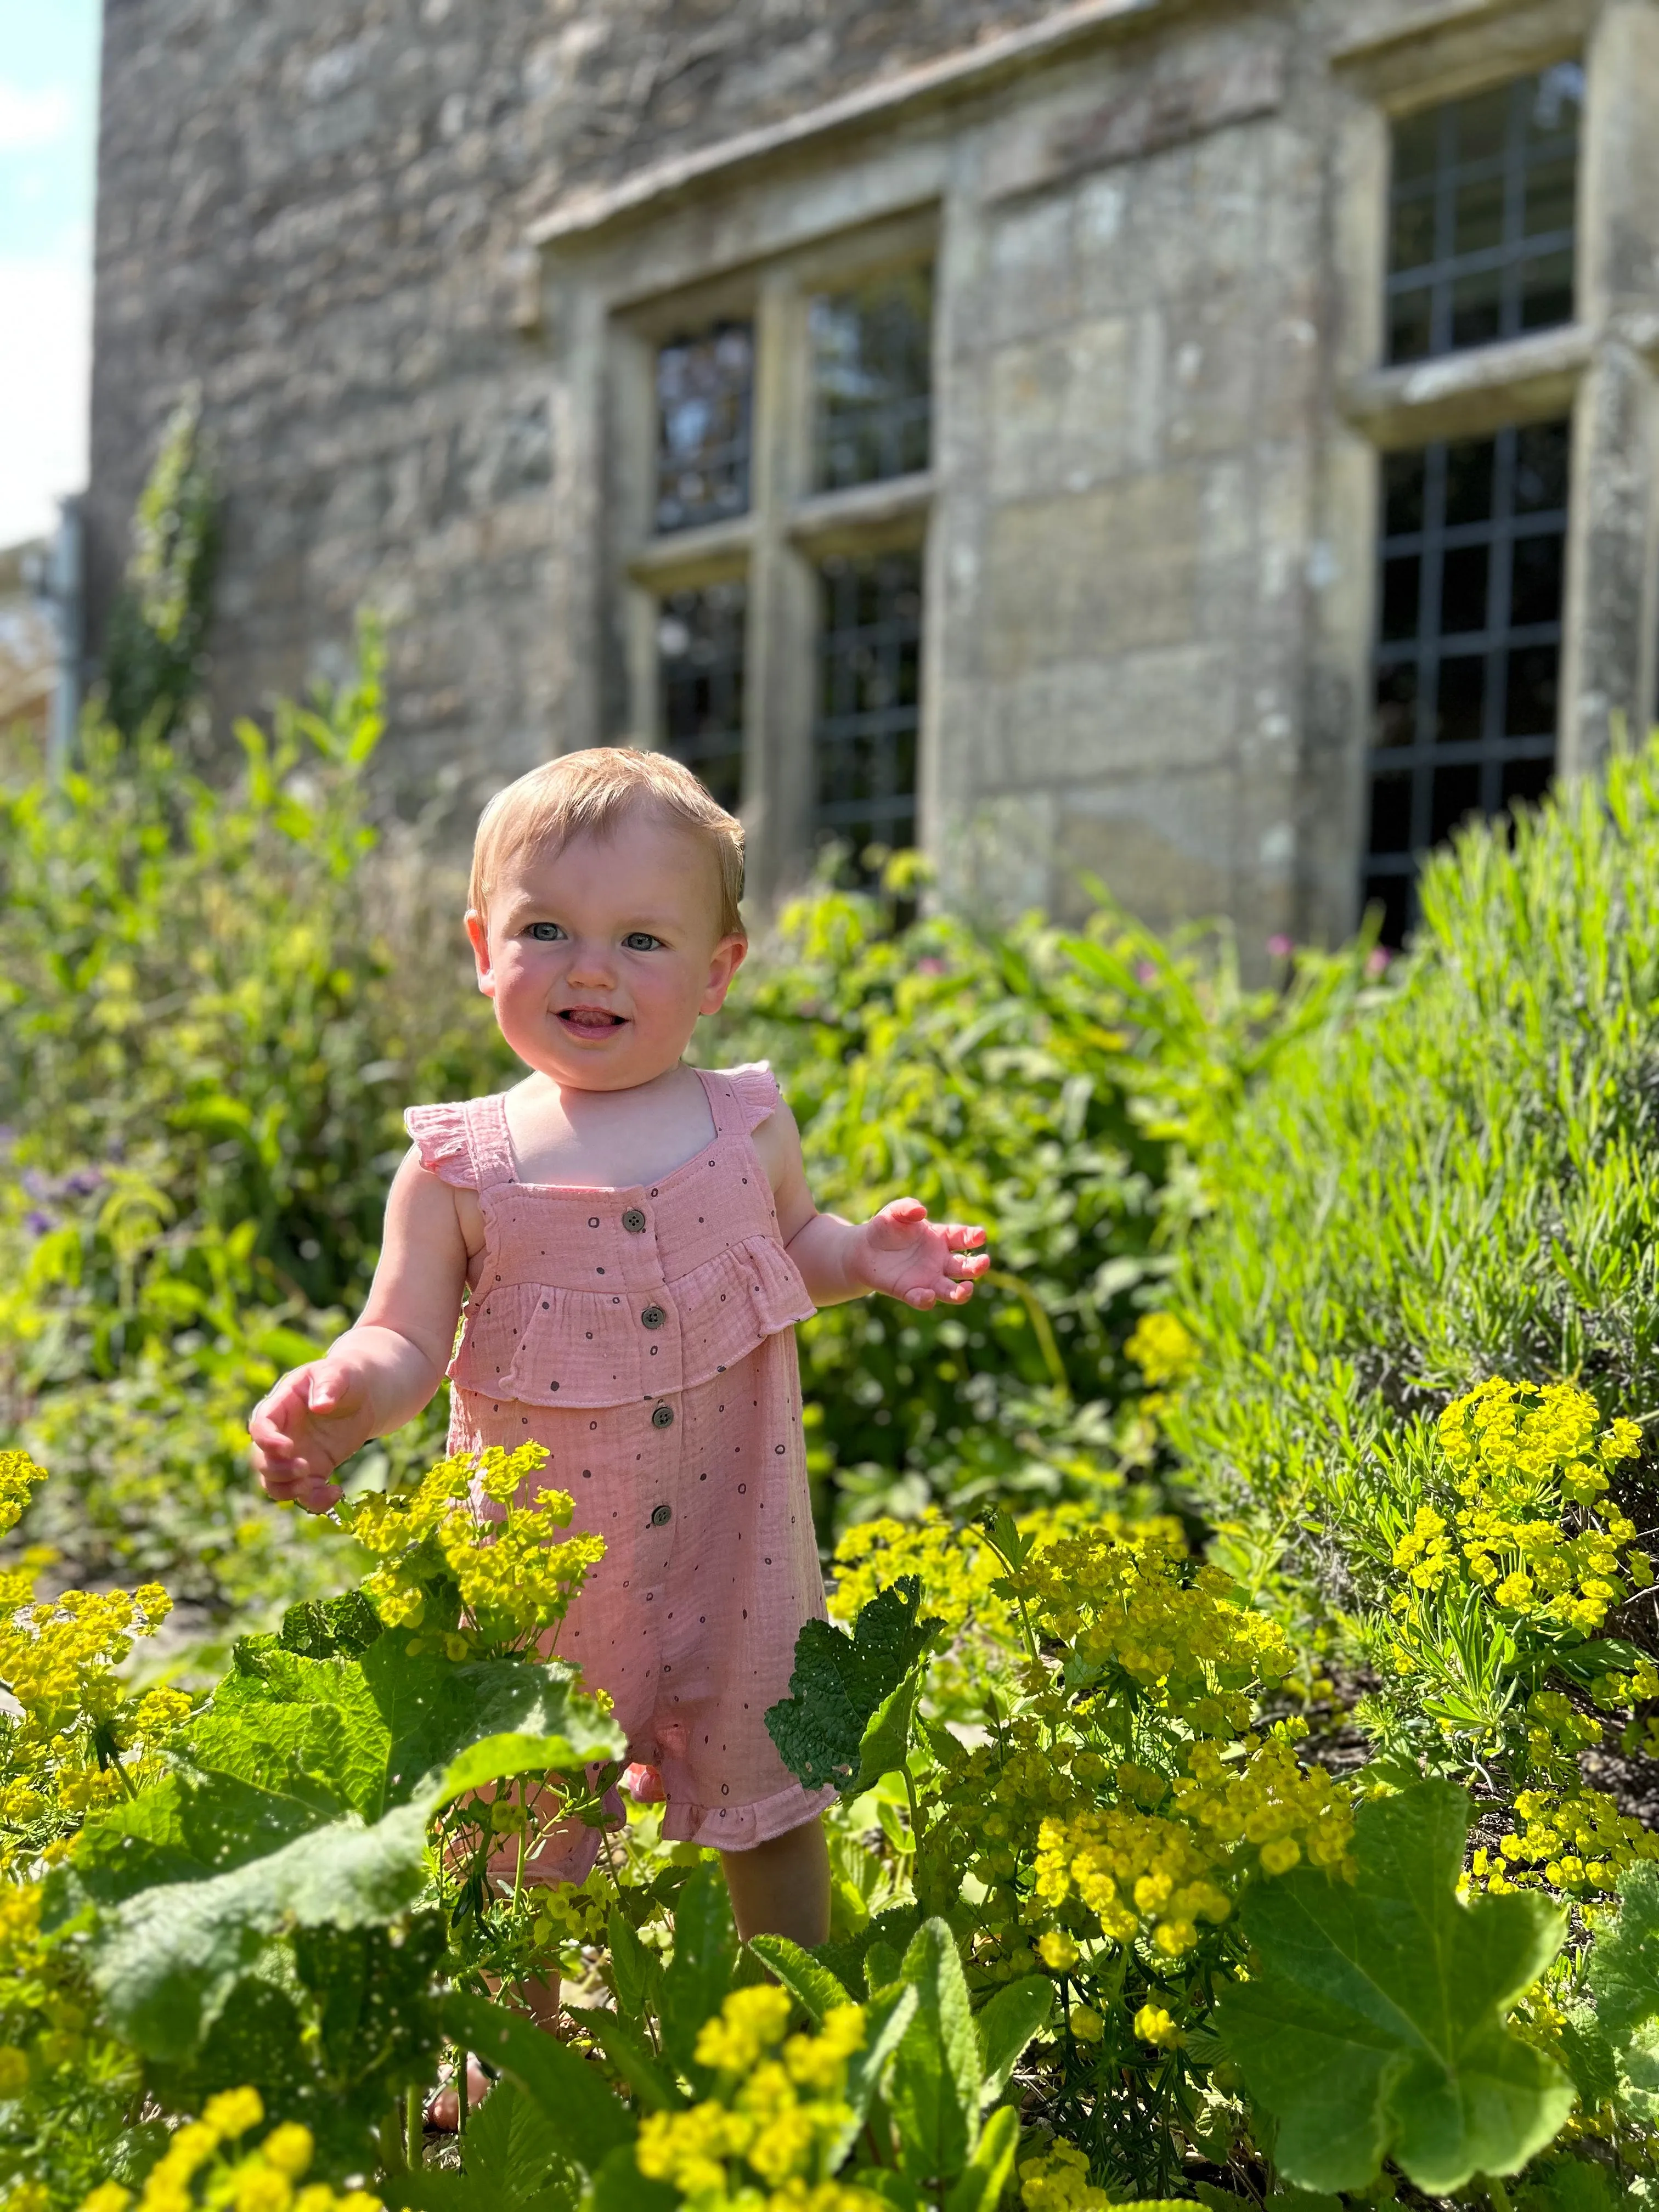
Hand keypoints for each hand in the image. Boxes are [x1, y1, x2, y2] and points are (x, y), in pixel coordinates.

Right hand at [248, 1354, 368, 1513]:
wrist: (362, 1396)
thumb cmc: (344, 1378)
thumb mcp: (337, 1373)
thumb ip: (328, 1385)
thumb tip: (320, 1405)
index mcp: (279, 1406)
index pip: (260, 1426)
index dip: (267, 1441)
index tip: (288, 1448)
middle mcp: (281, 1435)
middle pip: (261, 1461)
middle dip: (278, 1470)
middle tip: (304, 1468)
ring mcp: (294, 1456)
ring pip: (275, 1483)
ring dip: (288, 1491)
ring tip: (312, 1486)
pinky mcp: (312, 1471)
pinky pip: (304, 1493)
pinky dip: (315, 1500)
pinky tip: (336, 1493)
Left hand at [854, 1198, 989, 1309]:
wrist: (864, 1250)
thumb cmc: (886, 1227)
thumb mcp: (895, 1212)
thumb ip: (907, 1207)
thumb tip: (921, 1211)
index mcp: (942, 1238)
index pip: (963, 1237)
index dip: (973, 1236)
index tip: (980, 1235)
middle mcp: (940, 1261)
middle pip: (964, 1267)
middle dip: (977, 1266)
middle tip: (984, 1262)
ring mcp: (927, 1279)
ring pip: (950, 1290)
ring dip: (960, 1292)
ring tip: (967, 1289)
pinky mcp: (910, 1292)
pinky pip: (922, 1299)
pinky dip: (926, 1299)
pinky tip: (928, 1295)